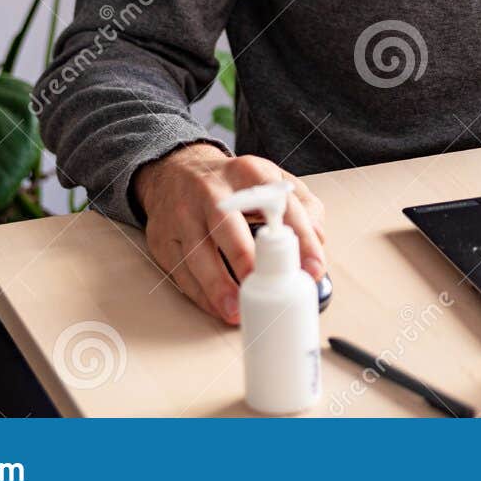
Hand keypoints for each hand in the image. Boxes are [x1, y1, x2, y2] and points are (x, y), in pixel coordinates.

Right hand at [133, 144, 326, 324]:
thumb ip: (301, 207)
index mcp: (248, 173)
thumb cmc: (233, 184)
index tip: (313, 268)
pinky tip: (218, 308)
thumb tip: (318, 243)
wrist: (176, 170)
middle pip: (227, 226)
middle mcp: (212, 191)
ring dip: (218, 285)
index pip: (279, 205)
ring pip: (198, 253)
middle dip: (246, 259)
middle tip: (264, 286)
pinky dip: (201, 294)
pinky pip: (181, 271)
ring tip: (236, 310)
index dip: (300, 238)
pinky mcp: (163, 237)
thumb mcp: (269, 179)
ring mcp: (182, 214)